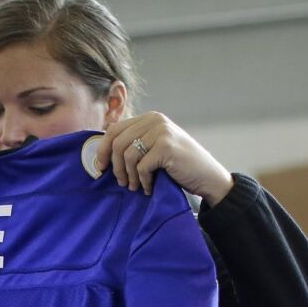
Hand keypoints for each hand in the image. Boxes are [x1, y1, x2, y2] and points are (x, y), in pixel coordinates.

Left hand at [94, 112, 234, 205]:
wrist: (207, 176)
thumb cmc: (178, 165)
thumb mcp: (154, 147)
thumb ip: (135, 143)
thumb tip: (102, 153)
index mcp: (149, 118)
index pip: (114, 129)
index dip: (103, 149)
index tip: (100, 167)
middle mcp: (155, 120)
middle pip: (117, 142)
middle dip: (115, 166)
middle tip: (121, 183)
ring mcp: (162, 132)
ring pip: (127, 155)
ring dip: (128, 176)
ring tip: (135, 187)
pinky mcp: (166, 147)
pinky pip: (141, 167)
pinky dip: (143, 182)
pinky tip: (149, 188)